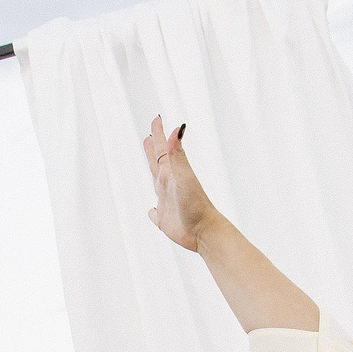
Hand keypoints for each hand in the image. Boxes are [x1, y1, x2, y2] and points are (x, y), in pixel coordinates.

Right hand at [143, 114, 219, 253]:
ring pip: (156, 182)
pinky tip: (151, 210)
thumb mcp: (184, 176)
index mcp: (172, 174)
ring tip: (150, 162)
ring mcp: (167, 202)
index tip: (156, 119)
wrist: (203, 232)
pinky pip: (155, 213)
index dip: (159, 135)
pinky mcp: (165, 220)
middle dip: (153, 149)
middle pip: (158, 162)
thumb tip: (177, 128)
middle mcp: (169, 185)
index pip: (162, 150)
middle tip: (149, 135)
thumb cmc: (196, 204)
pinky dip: (152, 211)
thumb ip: (178, 154)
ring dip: (153, 171)